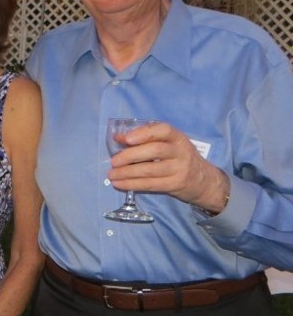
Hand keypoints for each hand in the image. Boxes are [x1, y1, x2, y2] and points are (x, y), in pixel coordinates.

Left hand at [107, 121, 229, 211]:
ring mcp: (179, 169)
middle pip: (155, 150)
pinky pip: (150, 184)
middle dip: (130, 155)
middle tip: (114, 161)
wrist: (203, 180)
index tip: (126, 139)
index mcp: (177, 137)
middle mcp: (180, 151)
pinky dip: (132, 184)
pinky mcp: (175, 185)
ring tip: (112, 174)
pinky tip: (119, 184)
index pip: (163, 130)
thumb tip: (118, 138)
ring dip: (127, 173)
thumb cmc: (178, 158)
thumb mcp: (169, 144)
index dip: (144, 133)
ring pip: (150, 170)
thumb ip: (146, 139)